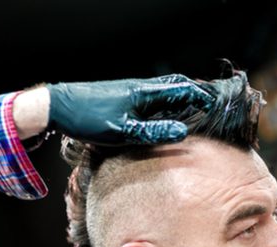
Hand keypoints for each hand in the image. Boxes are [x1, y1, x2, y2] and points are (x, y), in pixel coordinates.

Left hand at [47, 74, 213, 144]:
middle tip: (210, 105)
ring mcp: (130, 90)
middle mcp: (140, 87)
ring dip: (180, 97)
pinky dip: (165, 101)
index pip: (183, 89)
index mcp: (145, 93)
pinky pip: (151, 95)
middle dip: (195, 93)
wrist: (59, 106)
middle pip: (176, 85)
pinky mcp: (121, 96)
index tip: (217, 107)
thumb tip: (183, 132)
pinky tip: (162, 114)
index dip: (202, 97)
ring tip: (193, 110)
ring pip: (163, 89)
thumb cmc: (89, 118)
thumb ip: (152, 132)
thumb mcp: (122, 131)